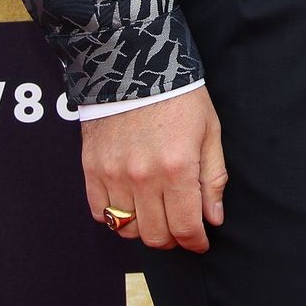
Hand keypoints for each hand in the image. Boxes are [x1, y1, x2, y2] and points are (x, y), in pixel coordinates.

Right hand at [82, 87, 227, 251]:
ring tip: (156, 214)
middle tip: (180, 229)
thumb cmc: (179, 95)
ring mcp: (114, 175)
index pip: (185, 228)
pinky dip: (115, 217)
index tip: (200, 241)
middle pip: (155, 235)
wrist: (135, 63)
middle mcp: (144, 177)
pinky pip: (100, 212)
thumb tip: (213, 218)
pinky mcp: (92, 169)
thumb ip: (212, 178)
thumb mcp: (209, 130)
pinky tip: (130, 204)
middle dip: (172, 239)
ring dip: (144, 229)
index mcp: (178, 168)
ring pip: (127, 229)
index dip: (195, 242)